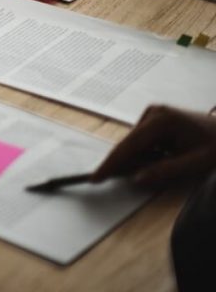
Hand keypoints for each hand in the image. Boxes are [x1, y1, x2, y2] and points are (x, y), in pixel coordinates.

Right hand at [92, 105, 215, 186]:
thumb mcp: (197, 163)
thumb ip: (166, 171)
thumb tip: (136, 179)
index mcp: (162, 121)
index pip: (129, 146)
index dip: (111, 163)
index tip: (95, 177)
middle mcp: (155, 112)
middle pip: (128, 143)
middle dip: (123, 163)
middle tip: (114, 179)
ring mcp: (155, 113)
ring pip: (135, 142)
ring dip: (139, 159)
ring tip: (164, 166)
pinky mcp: (158, 118)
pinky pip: (143, 139)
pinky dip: (146, 153)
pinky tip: (163, 158)